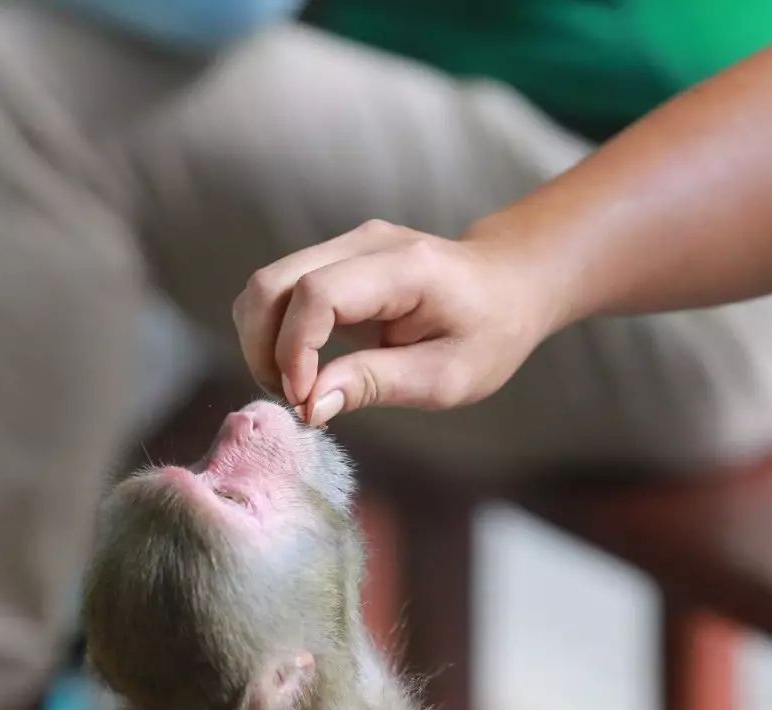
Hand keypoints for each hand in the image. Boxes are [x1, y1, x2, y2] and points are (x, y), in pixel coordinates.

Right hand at [232, 219, 562, 425]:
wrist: (509, 285)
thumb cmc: (489, 333)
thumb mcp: (447, 377)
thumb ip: (377, 384)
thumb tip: (311, 404)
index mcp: (404, 267)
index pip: (318, 294)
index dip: (294, 350)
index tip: (303, 401)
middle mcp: (365, 242)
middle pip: (272, 283)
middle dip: (262, 349)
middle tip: (292, 401)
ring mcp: (345, 245)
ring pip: (265, 287)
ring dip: (262, 343)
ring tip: (297, 389)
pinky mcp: (334, 259)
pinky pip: (280, 293)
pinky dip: (275, 335)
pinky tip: (303, 370)